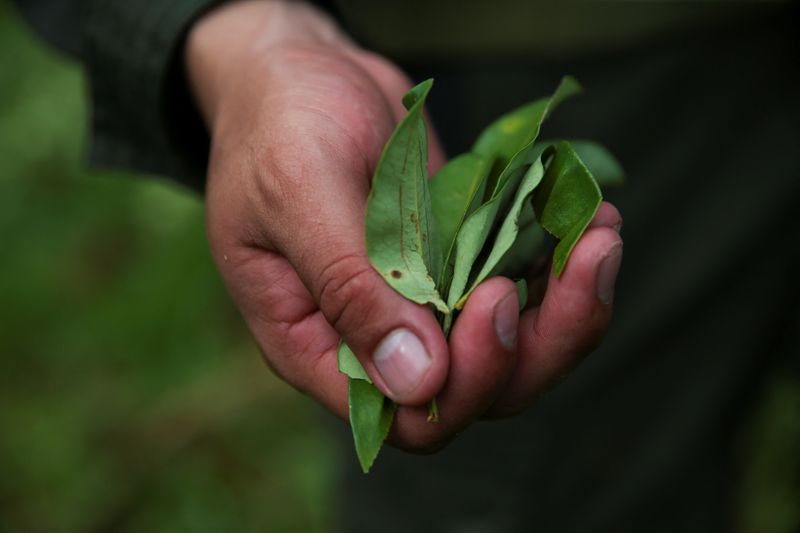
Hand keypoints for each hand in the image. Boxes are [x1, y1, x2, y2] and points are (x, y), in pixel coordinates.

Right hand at [186, 0, 622, 451]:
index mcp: (317, 345)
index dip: (468, 380)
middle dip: (543, 339)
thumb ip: (349, 286)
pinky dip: (561, 264)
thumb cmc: (277, 123)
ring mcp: (423, 302)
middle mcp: (375, 339)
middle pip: (479, 393)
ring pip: (512, 349)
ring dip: (569, 303)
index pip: (407, 416)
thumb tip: (418, 382)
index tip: (496, 295)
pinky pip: (519, 290)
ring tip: (601, 234)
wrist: (299, 72)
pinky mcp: (456, 262)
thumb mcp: (297, 191)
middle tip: (587, 258)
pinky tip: (587, 216)